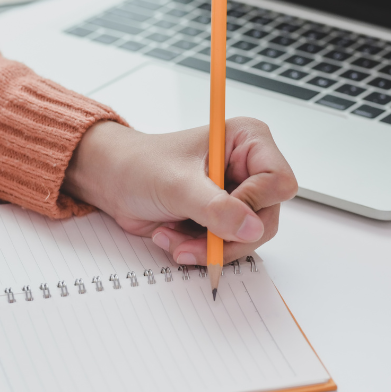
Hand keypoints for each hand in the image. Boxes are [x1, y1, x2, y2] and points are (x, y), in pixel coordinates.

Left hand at [62, 119, 297, 265]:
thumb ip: (216, 207)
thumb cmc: (139, 165)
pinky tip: (174, 237)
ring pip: (248, 238)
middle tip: (192, 242)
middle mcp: (249, 168)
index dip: (254, 203)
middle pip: (266, 217)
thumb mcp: (177, 184)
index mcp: (248, 141)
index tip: (220, 213)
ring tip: (174, 237)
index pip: (279, 181)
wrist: (111, 181)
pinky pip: (229, 247)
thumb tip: (252, 227)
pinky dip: (201, 250)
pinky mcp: (224, 218)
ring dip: (209, 247)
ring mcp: (238, 195)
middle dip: (226, 236)